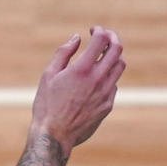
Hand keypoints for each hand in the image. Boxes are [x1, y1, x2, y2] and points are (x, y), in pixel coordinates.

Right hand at [29, 27, 124, 157]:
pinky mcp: (108, 105)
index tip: (93, 30)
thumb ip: (63, 53)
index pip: (101, 40)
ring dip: (114, 56)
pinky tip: (95, 79)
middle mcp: (98, 79)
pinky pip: (114, 84)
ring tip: (102, 56)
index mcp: (82, 69)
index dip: (99, 30)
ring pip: (120, 66)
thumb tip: (76, 38)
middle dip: (112, 38)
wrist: (55, 135)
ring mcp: (106, 93)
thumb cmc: (47, 104)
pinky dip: (108, 75)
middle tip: (104, 36)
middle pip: (117, 50)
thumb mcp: (48, 74)